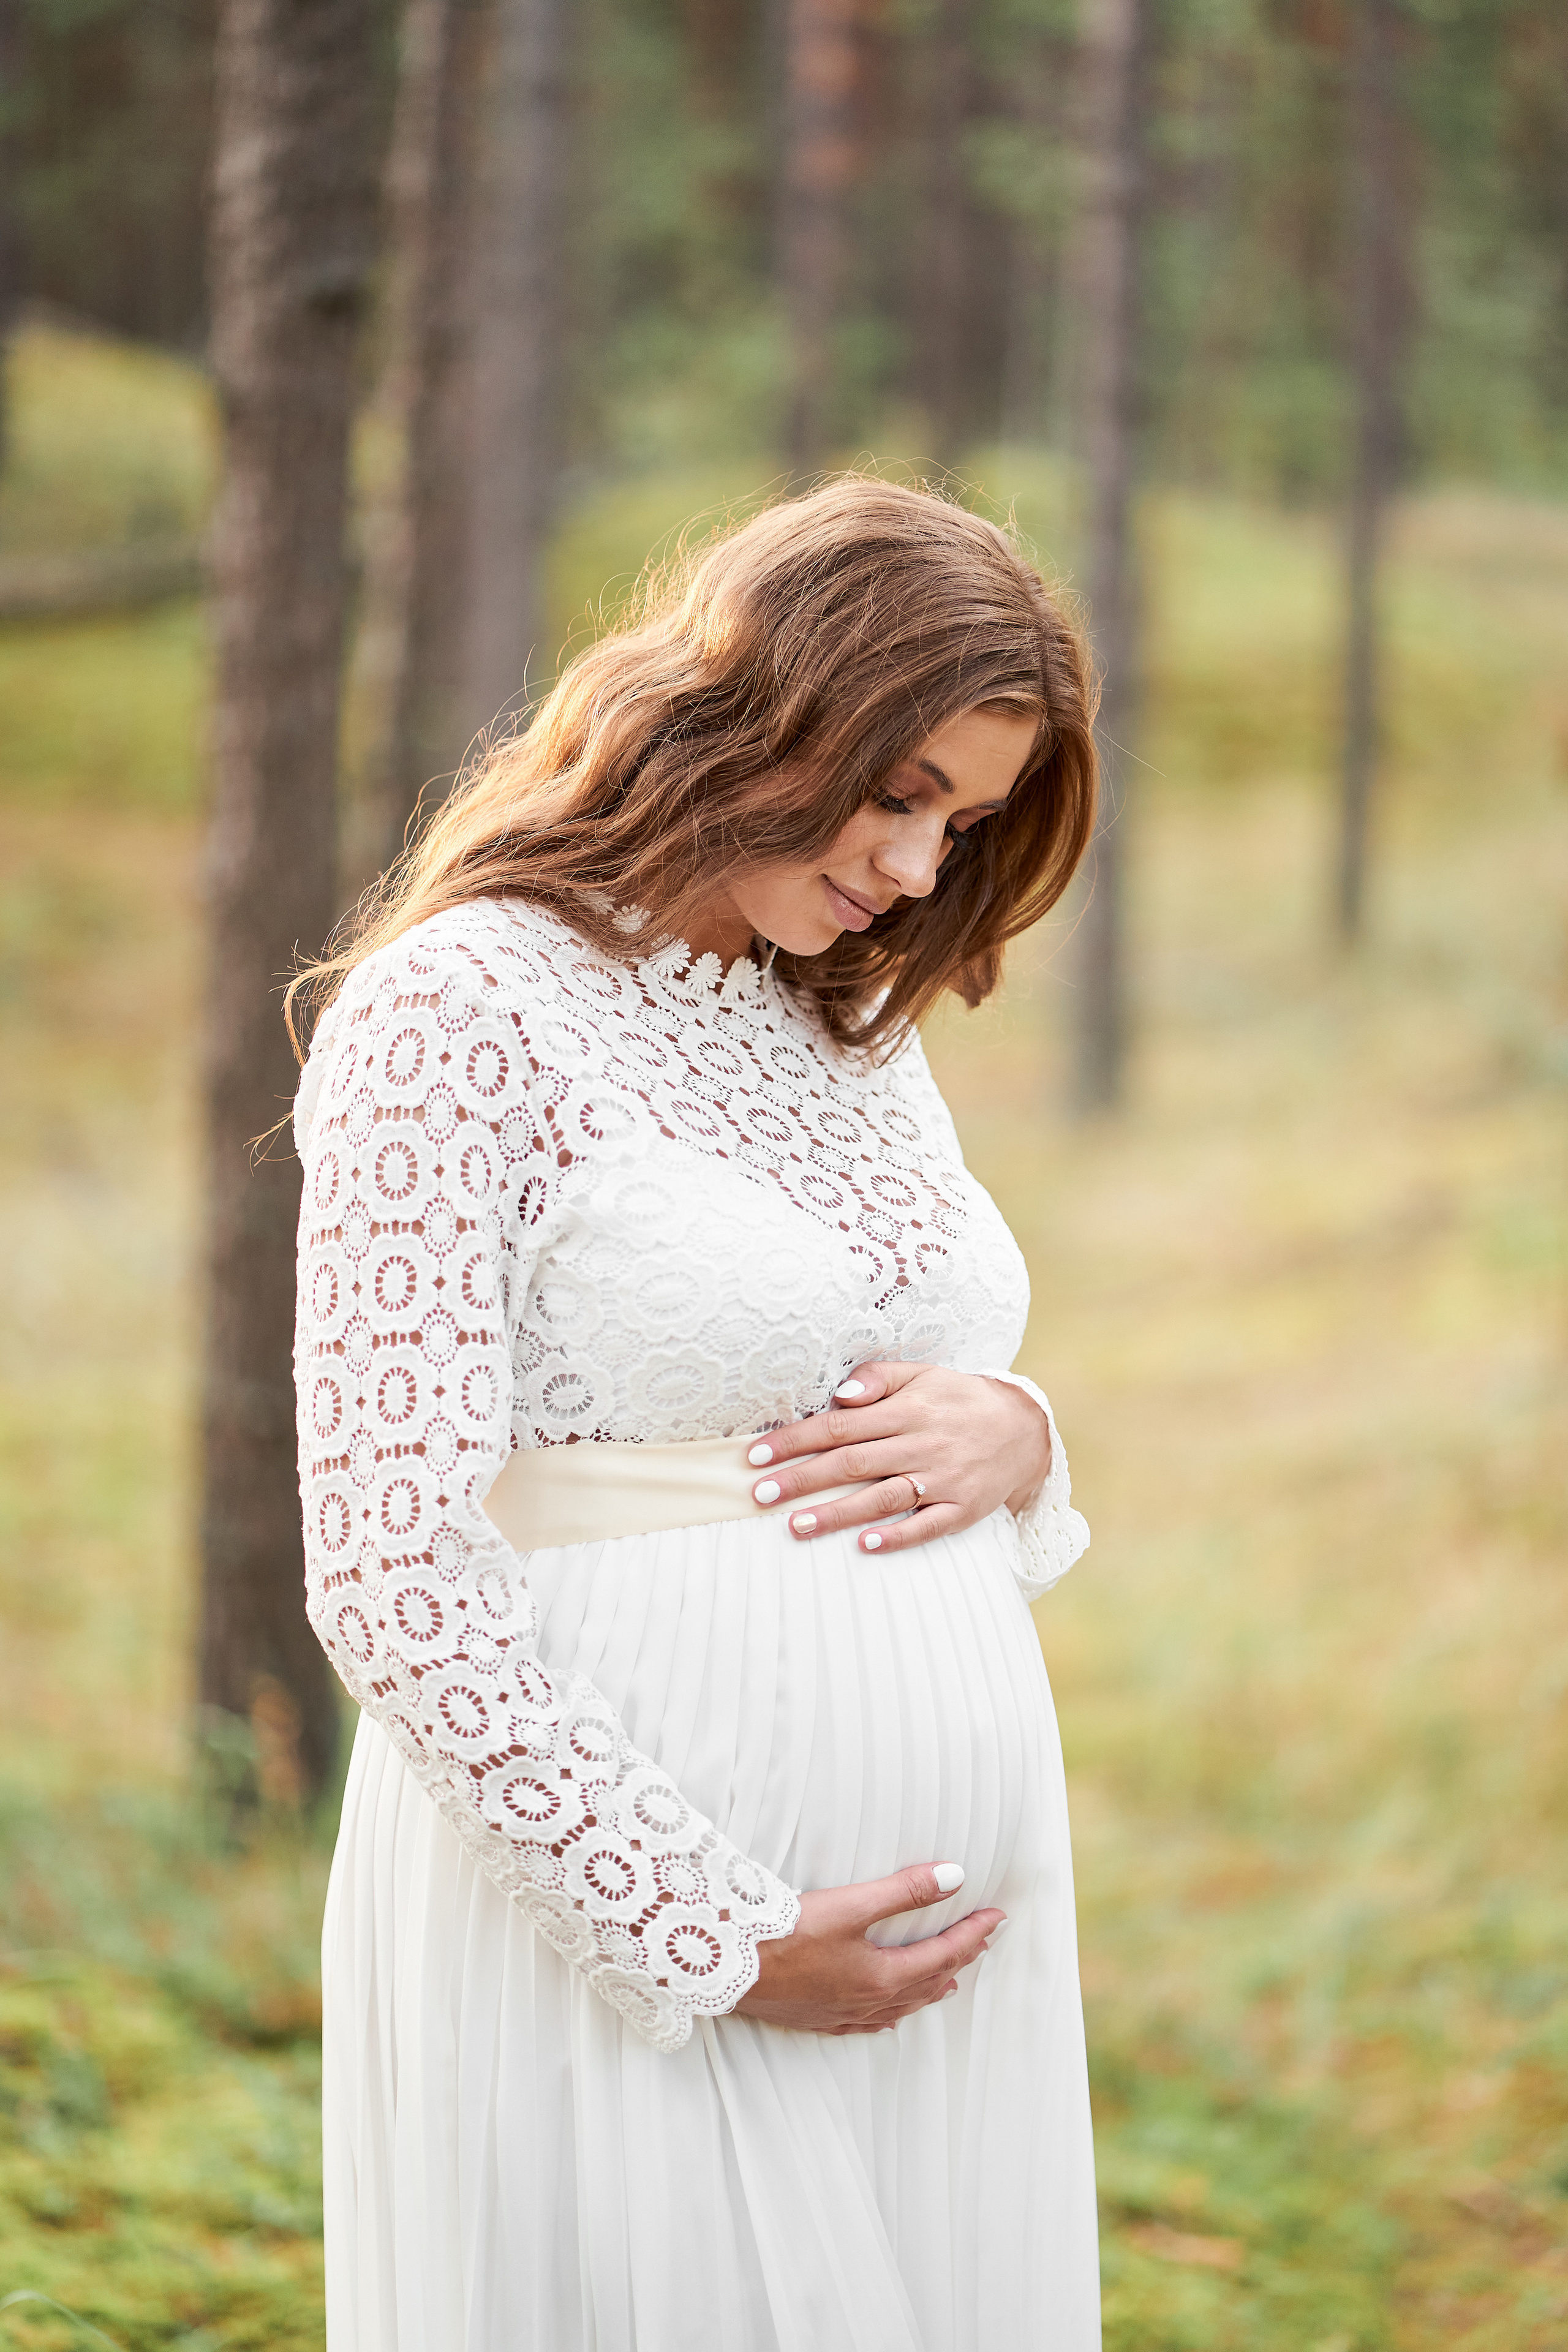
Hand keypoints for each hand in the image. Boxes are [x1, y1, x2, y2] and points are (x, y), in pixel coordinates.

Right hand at [735, 1864, 1004, 2033]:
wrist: (726, 1967)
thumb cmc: (785, 1934)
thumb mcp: (850, 1905)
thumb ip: (904, 1891)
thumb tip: (954, 1877)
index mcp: (883, 1976)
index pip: (944, 1953)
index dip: (974, 1933)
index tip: (999, 1917)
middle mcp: (869, 2002)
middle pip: (929, 1981)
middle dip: (961, 1957)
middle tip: (983, 1939)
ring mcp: (843, 2014)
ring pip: (902, 2004)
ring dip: (931, 1987)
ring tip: (949, 1978)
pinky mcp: (819, 2019)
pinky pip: (870, 2021)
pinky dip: (893, 2011)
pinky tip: (889, 2012)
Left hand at [743, 1361, 1050, 1554]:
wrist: (1023, 1430)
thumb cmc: (957, 1400)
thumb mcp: (923, 1374)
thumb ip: (878, 1379)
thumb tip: (838, 1396)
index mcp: (907, 1410)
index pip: (840, 1425)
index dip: (796, 1440)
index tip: (757, 1455)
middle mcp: (922, 1444)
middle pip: (852, 1463)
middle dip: (802, 1478)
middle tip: (760, 1495)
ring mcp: (942, 1479)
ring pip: (882, 1498)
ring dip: (837, 1513)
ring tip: (795, 1525)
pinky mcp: (961, 1509)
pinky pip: (926, 1526)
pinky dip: (897, 1536)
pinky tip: (865, 1545)